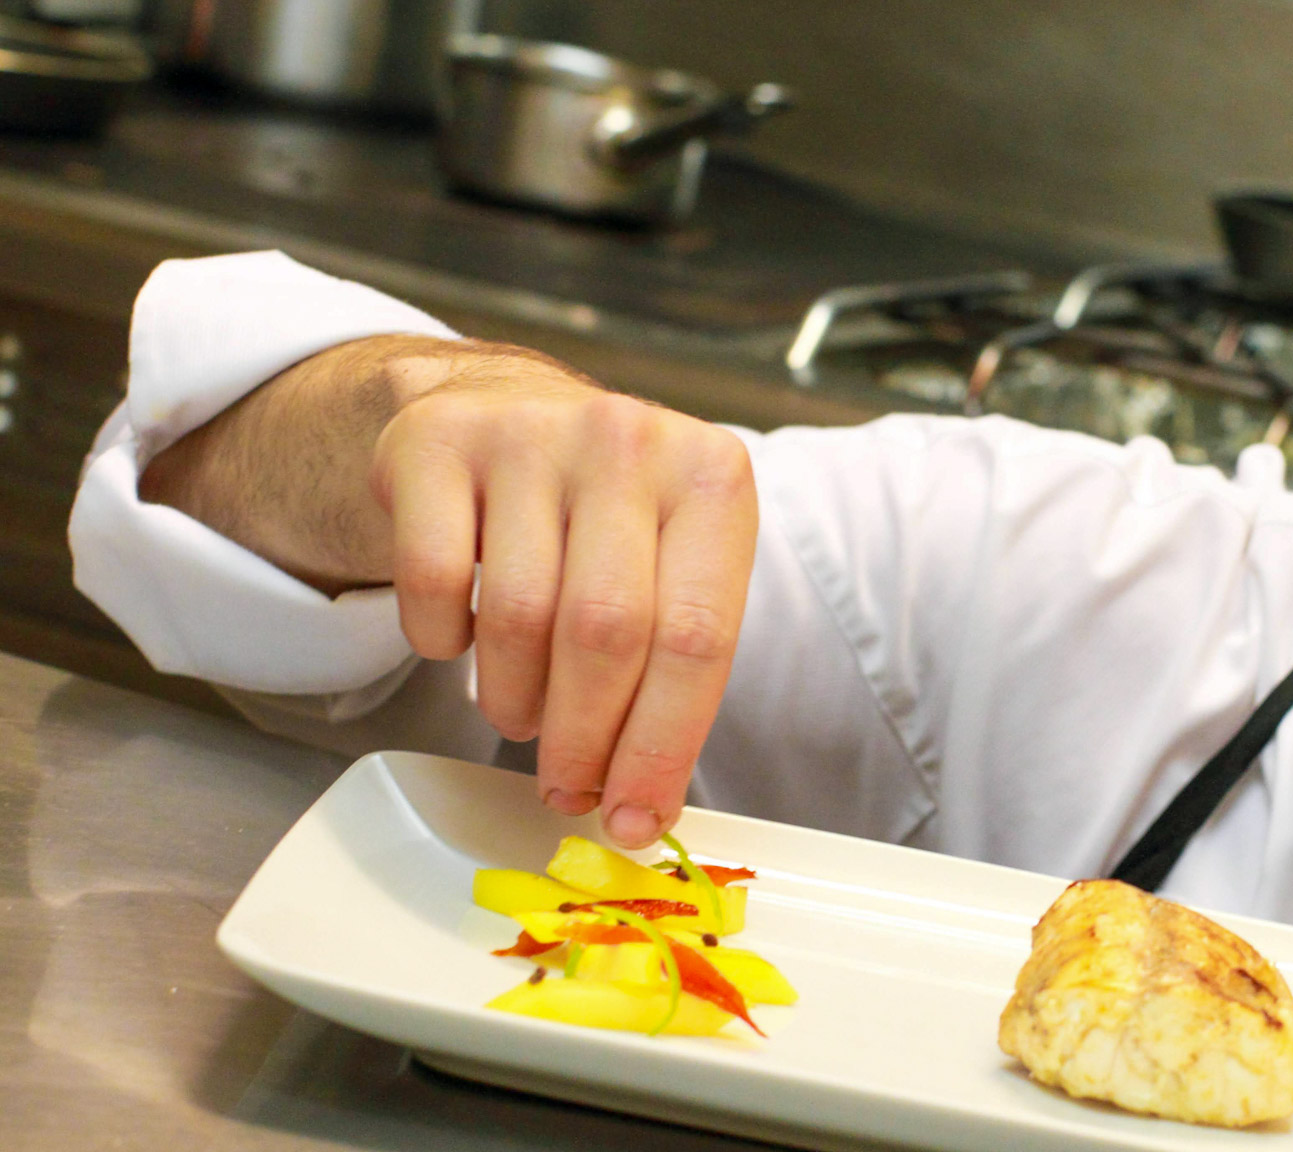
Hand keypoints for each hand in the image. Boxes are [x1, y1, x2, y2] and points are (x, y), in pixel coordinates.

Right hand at [372, 357, 757, 847]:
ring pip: (519, 617)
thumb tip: (641, 803)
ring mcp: (530, 433)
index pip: (697, 638)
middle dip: (584, 739)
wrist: (505, 404)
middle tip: (567, 787)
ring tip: (522, 713)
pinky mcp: (438, 443)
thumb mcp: (673, 562)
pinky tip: (463, 643)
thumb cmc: (608, 513)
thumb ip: (675, 671)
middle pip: (607, 634)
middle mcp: (628, 441)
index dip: (660, 744)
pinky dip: (444, 642)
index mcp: (712, 478)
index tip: (633, 815)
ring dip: (516, 700)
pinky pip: (433, 582)